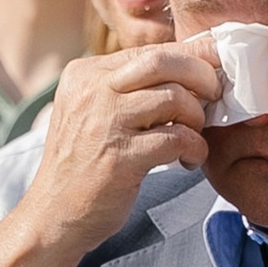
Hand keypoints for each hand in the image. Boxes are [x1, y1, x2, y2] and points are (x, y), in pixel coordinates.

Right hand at [0, 41, 216, 266]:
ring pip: (175, 98)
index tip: (212, 72)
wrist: (53, 215)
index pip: (149, 51)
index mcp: (85, 74)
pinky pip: (177, 138)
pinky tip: (188, 160)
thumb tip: (188, 67)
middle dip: (200, 75)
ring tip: (193, 137)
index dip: (189, 58)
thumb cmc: (83, 163)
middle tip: (214, 96)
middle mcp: (92, 91)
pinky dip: (194, 148)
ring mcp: (105, 123)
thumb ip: (127, 88)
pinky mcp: (120, 157)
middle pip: (163, 62)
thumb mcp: (93, 112)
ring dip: (197, 118)